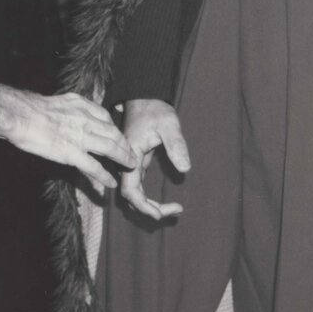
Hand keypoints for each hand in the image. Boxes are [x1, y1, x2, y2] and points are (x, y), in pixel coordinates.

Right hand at [0, 86, 137, 191]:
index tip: (120, 137)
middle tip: (132, 154)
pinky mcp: (71, 153)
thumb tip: (79, 111)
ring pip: (110, 148)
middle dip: (125, 145)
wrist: (22, 115)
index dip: (117, 130)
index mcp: (83, 106)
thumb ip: (74, 107)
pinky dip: (104, 176)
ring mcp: (80, 137)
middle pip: (113, 133)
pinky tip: (110, 183)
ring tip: (131, 167)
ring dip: (123, 158)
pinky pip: (93, 166)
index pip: (107, 118)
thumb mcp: (62, 100)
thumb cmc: (34, 108)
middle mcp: (86, 119)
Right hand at [120, 98, 189, 220]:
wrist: (144, 97)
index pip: (130, 190)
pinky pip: (139, 185)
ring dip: (150, 205)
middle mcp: (127, 162)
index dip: (143, 206)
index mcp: (130, 155)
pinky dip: (150, 197)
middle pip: (132, 196)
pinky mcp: (137, 162)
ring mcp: (131, 163)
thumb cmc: (155, 109)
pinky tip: (165, 200)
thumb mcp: (169, 124)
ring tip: (174, 208)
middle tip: (176, 210)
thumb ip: (176, 145)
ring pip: (135, 192)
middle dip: (150, 209)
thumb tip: (185, 169)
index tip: (161, 214)